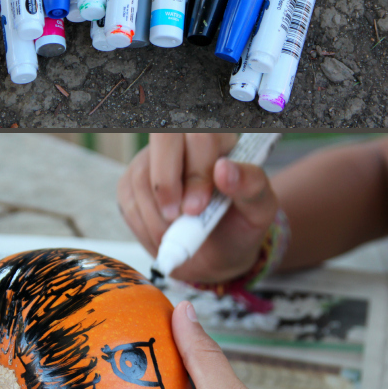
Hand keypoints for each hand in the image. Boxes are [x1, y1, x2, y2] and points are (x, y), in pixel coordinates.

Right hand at [117, 132, 279, 284]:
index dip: (194, 172)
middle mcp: (184, 143)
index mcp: (220, 140)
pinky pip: (128, 196)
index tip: (198, 209)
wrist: (217, 253)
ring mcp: (155, 158)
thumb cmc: (240, 225)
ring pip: (143, 175)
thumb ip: (250, 185)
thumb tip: (224, 168)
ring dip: (158, 215)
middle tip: (178, 217)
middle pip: (164, 138)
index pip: (200, 136)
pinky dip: (144, 224)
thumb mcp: (259, 209)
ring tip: (179, 233)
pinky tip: (164, 233)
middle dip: (167, 184)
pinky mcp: (133, 179)